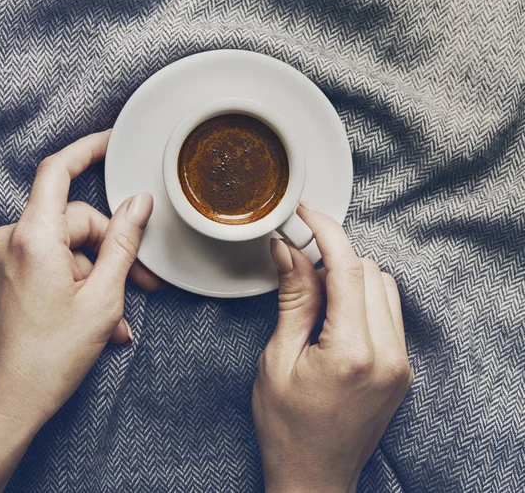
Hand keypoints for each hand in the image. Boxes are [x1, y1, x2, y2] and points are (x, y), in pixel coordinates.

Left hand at [0, 130, 161, 491]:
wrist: (2, 404)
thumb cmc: (52, 357)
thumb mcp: (103, 297)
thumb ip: (123, 242)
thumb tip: (139, 204)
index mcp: (33, 238)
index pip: (58, 171)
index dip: (87, 149)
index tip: (110, 141)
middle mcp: (7, 241)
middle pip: (70, 222)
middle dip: (107, 249)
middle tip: (139, 283)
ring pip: (57, 249)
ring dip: (88, 276)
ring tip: (110, 319)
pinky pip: (36, 265)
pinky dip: (64, 283)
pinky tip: (83, 317)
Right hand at [252, 205, 411, 492]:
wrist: (314, 476)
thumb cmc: (287, 426)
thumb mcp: (278, 358)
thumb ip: (293, 299)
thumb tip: (289, 251)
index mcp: (352, 353)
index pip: (348, 270)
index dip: (327, 232)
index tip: (307, 214)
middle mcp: (387, 356)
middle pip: (370, 271)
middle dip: (333, 258)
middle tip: (299, 265)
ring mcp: (400, 363)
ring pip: (384, 286)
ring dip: (350, 276)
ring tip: (316, 297)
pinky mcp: (402, 369)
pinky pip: (390, 311)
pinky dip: (364, 297)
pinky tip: (336, 314)